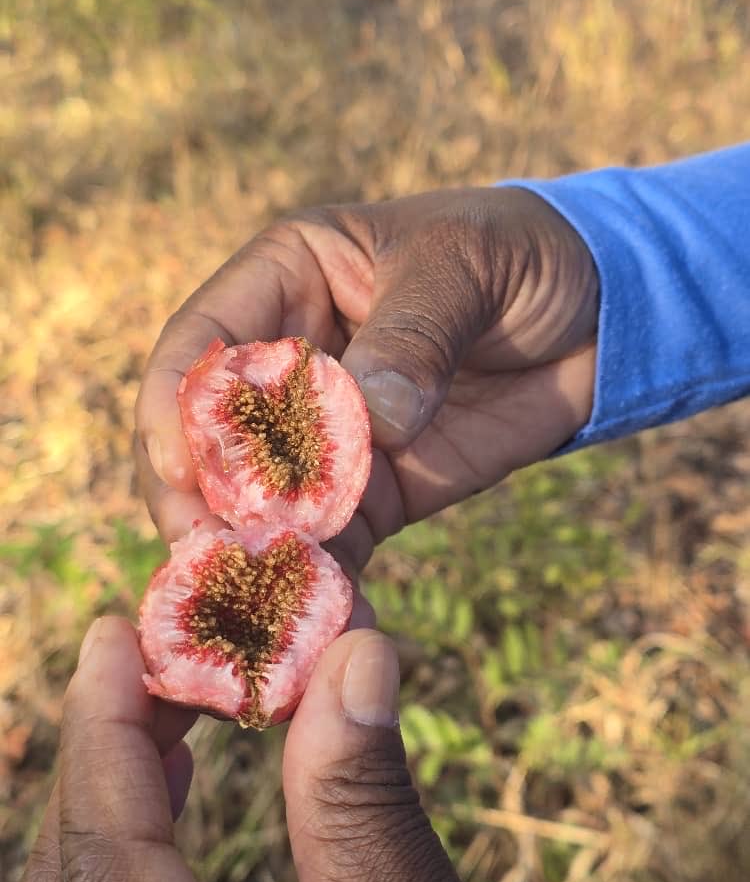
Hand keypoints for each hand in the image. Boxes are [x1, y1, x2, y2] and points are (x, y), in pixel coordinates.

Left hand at [18, 618, 495, 881]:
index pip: (101, 857)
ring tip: (159, 718)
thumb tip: (357, 653)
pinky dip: (123, 862)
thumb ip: (364, 813)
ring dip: (109, 806)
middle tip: (146, 659)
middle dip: (102, 758)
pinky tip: (169, 808)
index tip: (108, 634)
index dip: (101, 732)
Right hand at [135, 187, 597, 572]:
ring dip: (259, 560)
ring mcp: (330, 438)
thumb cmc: (516, 253)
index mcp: (287, 284)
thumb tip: (374, 422)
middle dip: (204, 503)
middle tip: (211, 563)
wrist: (595, 311)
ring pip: (267, 505)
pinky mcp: (378, 493)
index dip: (180, 405)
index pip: (204, 342)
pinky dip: (325, 587)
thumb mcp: (463, 264)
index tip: (181, 467)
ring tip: (257, 617)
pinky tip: (326, 628)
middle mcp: (291, 368)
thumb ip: (415, 334)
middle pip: (215, 441)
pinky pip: (336, 545)